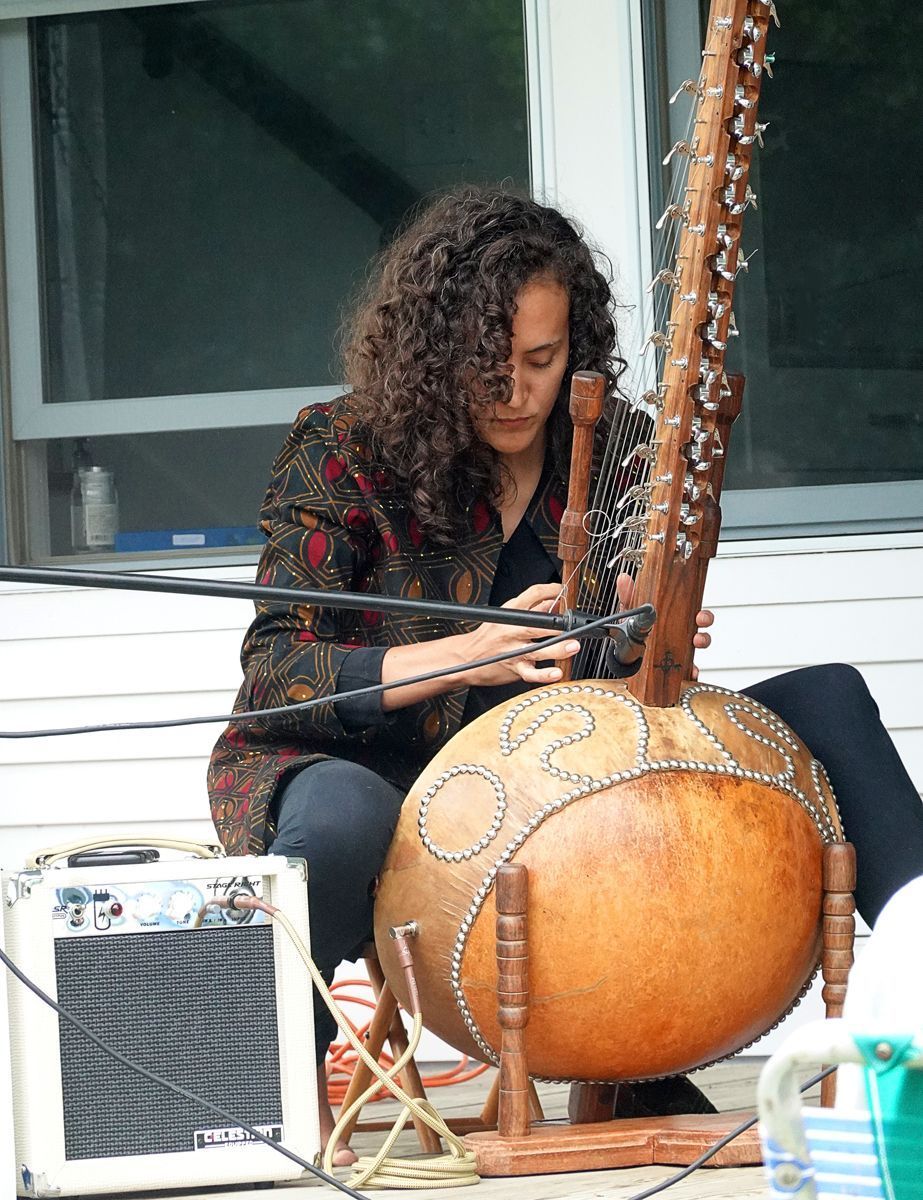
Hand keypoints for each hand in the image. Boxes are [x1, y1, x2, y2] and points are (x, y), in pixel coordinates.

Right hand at [461, 582, 580, 687]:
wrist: (466, 658)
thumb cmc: (489, 636)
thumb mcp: (507, 616)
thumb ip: (532, 609)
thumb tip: (555, 602)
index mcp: (510, 612)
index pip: (532, 594)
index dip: (551, 590)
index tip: (563, 590)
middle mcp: (512, 629)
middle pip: (537, 623)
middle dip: (558, 624)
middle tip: (574, 625)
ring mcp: (512, 650)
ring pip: (537, 649)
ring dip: (557, 648)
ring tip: (572, 647)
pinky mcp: (513, 667)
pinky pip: (530, 673)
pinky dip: (544, 675)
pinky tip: (556, 673)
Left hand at [616, 573, 713, 675]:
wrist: (623, 651)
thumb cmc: (633, 627)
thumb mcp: (631, 610)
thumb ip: (628, 595)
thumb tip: (624, 579)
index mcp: (673, 618)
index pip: (693, 614)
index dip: (702, 615)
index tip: (700, 615)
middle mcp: (679, 632)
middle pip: (701, 629)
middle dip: (704, 627)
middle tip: (699, 624)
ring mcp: (678, 649)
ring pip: (697, 647)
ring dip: (701, 643)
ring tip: (696, 642)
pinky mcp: (674, 664)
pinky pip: (687, 668)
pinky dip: (692, 670)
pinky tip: (691, 670)